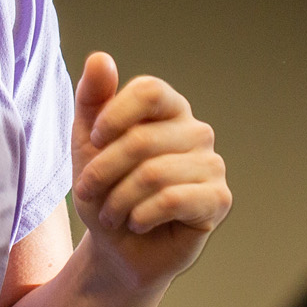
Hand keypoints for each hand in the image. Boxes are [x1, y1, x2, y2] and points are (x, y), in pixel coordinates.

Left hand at [70, 53, 231, 291]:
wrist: (119, 248)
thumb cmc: (106, 190)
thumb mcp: (87, 143)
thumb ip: (92, 100)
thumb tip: (100, 58)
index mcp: (169, 109)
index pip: (149, 90)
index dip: (114, 115)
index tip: (94, 139)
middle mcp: (196, 131)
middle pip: (141, 139)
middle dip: (102, 173)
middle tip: (90, 193)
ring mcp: (212, 164)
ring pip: (153, 174)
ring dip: (118, 201)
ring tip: (113, 213)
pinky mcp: (218, 199)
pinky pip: (172, 200)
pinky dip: (141, 216)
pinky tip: (138, 223)